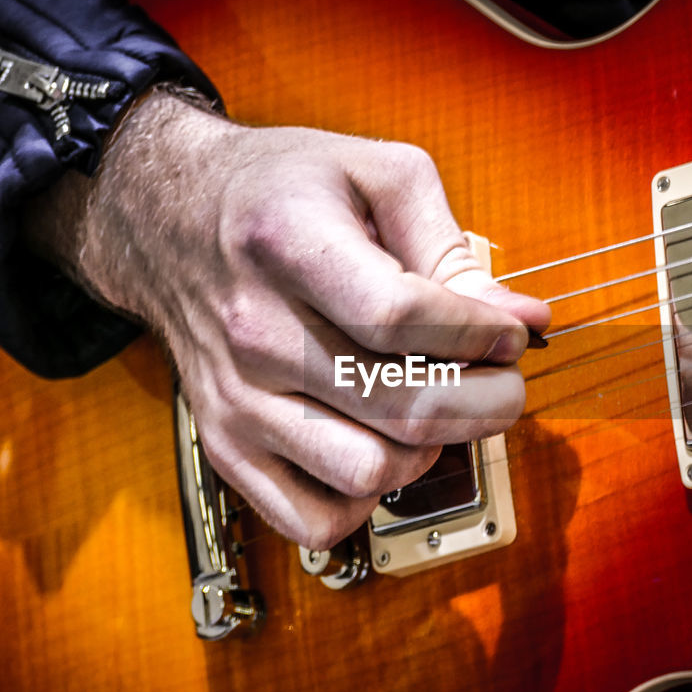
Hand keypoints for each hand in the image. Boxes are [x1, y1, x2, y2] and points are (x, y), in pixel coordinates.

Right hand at [27, 88, 549, 548]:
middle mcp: (254, 329)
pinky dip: (368, 498)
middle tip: (504, 382)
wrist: (169, 219)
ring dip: (431, 449)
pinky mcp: (226, 446)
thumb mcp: (375, 173)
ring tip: (436, 409)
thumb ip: (453, 246)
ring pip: (369, 469)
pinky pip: (315, 518)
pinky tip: (382, 448)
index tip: (509, 334)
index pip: (402, 317)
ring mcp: (235, 398)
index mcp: (288, 242)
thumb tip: (523, 320)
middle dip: (486, 401)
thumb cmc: (281, 191)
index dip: (478, 335)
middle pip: (400, 404)